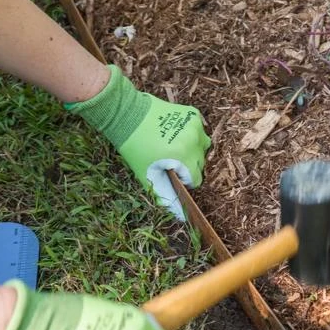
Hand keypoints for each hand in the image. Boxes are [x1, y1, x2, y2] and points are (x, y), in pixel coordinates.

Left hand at [66, 66, 210, 219]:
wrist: (126, 113)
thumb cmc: (135, 146)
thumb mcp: (147, 174)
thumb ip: (165, 195)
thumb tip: (180, 216)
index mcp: (184, 156)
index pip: (196, 179)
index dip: (182, 179)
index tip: (168, 172)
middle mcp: (194, 140)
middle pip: (200, 163)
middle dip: (186, 164)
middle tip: (166, 158)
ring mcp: (195, 125)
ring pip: (202, 147)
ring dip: (191, 150)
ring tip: (171, 145)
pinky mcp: (193, 114)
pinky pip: (198, 131)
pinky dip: (190, 135)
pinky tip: (172, 133)